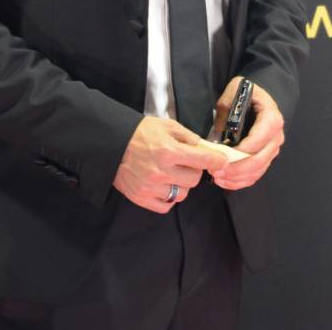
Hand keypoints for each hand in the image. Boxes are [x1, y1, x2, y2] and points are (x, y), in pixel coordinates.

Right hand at [113, 116, 229, 213]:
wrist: (111, 143)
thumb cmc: (139, 133)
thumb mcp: (166, 126)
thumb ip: (188, 137)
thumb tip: (207, 148)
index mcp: (169, 151)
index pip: (203, 161)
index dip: (216, 161)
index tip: (221, 162)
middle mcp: (161, 171)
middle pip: (194, 180)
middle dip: (194, 171)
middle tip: (185, 164)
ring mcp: (151, 187)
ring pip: (182, 194)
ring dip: (181, 185)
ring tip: (171, 174)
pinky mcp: (142, 198)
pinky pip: (167, 206)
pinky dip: (169, 198)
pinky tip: (164, 186)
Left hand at [209, 78, 283, 190]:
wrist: (262, 98)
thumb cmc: (249, 93)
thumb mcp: (235, 89)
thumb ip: (226, 106)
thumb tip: (218, 131)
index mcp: (271, 118)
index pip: (258, 140)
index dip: (241, 151)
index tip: (222, 156)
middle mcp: (276, 137)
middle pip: (259, 160)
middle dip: (236, 169)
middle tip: (216, 171)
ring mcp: (273, 149)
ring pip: (257, 171)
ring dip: (237, 178)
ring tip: (217, 177)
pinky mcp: (267, 158)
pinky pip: (256, 175)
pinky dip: (241, 181)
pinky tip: (225, 181)